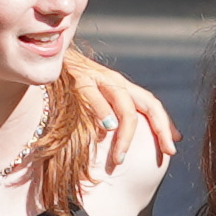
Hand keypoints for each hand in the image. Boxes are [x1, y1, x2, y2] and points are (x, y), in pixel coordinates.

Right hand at [75, 53, 180, 176]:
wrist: (42, 58)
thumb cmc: (65, 87)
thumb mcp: (91, 100)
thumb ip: (106, 116)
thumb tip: (117, 148)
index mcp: (120, 86)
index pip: (150, 103)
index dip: (165, 124)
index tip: (173, 147)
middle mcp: (113, 80)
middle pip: (146, 102)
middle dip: (160, 127)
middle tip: (166, 153)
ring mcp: (96, 77)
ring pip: (122, 103)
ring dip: (126, 133)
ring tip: (122, 157)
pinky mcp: (77, 77)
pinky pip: (93, 95)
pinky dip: (101, 112)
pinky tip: (105, 129)